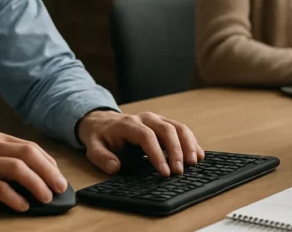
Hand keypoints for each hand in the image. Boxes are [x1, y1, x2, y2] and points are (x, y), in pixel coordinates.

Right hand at [0, 131, 67, 211]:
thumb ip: (4, 158)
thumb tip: (34, 175)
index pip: (30, 146)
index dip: (48, 162)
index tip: (58, 176)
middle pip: (28, 154)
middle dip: (48, 171)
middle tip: (60, 187)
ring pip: (17, 168)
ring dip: (36, 183)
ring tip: (46, 197)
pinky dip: (14, 197)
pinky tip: (22, 206)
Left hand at [77, 110, 205, 176]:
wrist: (102, 121)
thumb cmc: (101, 136)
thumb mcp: (94, 147)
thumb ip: (102, 157)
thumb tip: (115, 167)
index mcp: (129, 124)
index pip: (147, 136)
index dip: (157, 154)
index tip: (165, 172)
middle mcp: (146, 118)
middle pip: (166, 129)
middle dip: (176, 150)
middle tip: (180, 171)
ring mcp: (156, 119)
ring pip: (178, 127)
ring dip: (188, 144)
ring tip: (194, 163)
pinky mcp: (163, 124)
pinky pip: (181, 129)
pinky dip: (191, 141)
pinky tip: (198, 154)